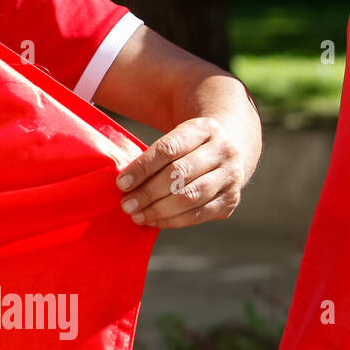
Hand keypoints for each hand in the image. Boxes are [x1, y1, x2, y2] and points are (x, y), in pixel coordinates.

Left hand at [115, 117, 246, 228]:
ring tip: (137, 215)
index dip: (142, 167)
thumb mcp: (175, 134)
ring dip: (159, 210)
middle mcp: (223, 150)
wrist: (226, 151)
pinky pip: (198, 215)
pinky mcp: (231, 200)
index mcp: (203, 129)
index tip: (121, 183)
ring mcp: (230, 176)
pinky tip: (154, 221)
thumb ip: (149, 148)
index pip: (168, 148)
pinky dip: (173, 220)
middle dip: (148, 192)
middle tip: (126, 205)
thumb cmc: (188, 146)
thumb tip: (119, 174)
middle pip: (180, 174)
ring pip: (190, 196)